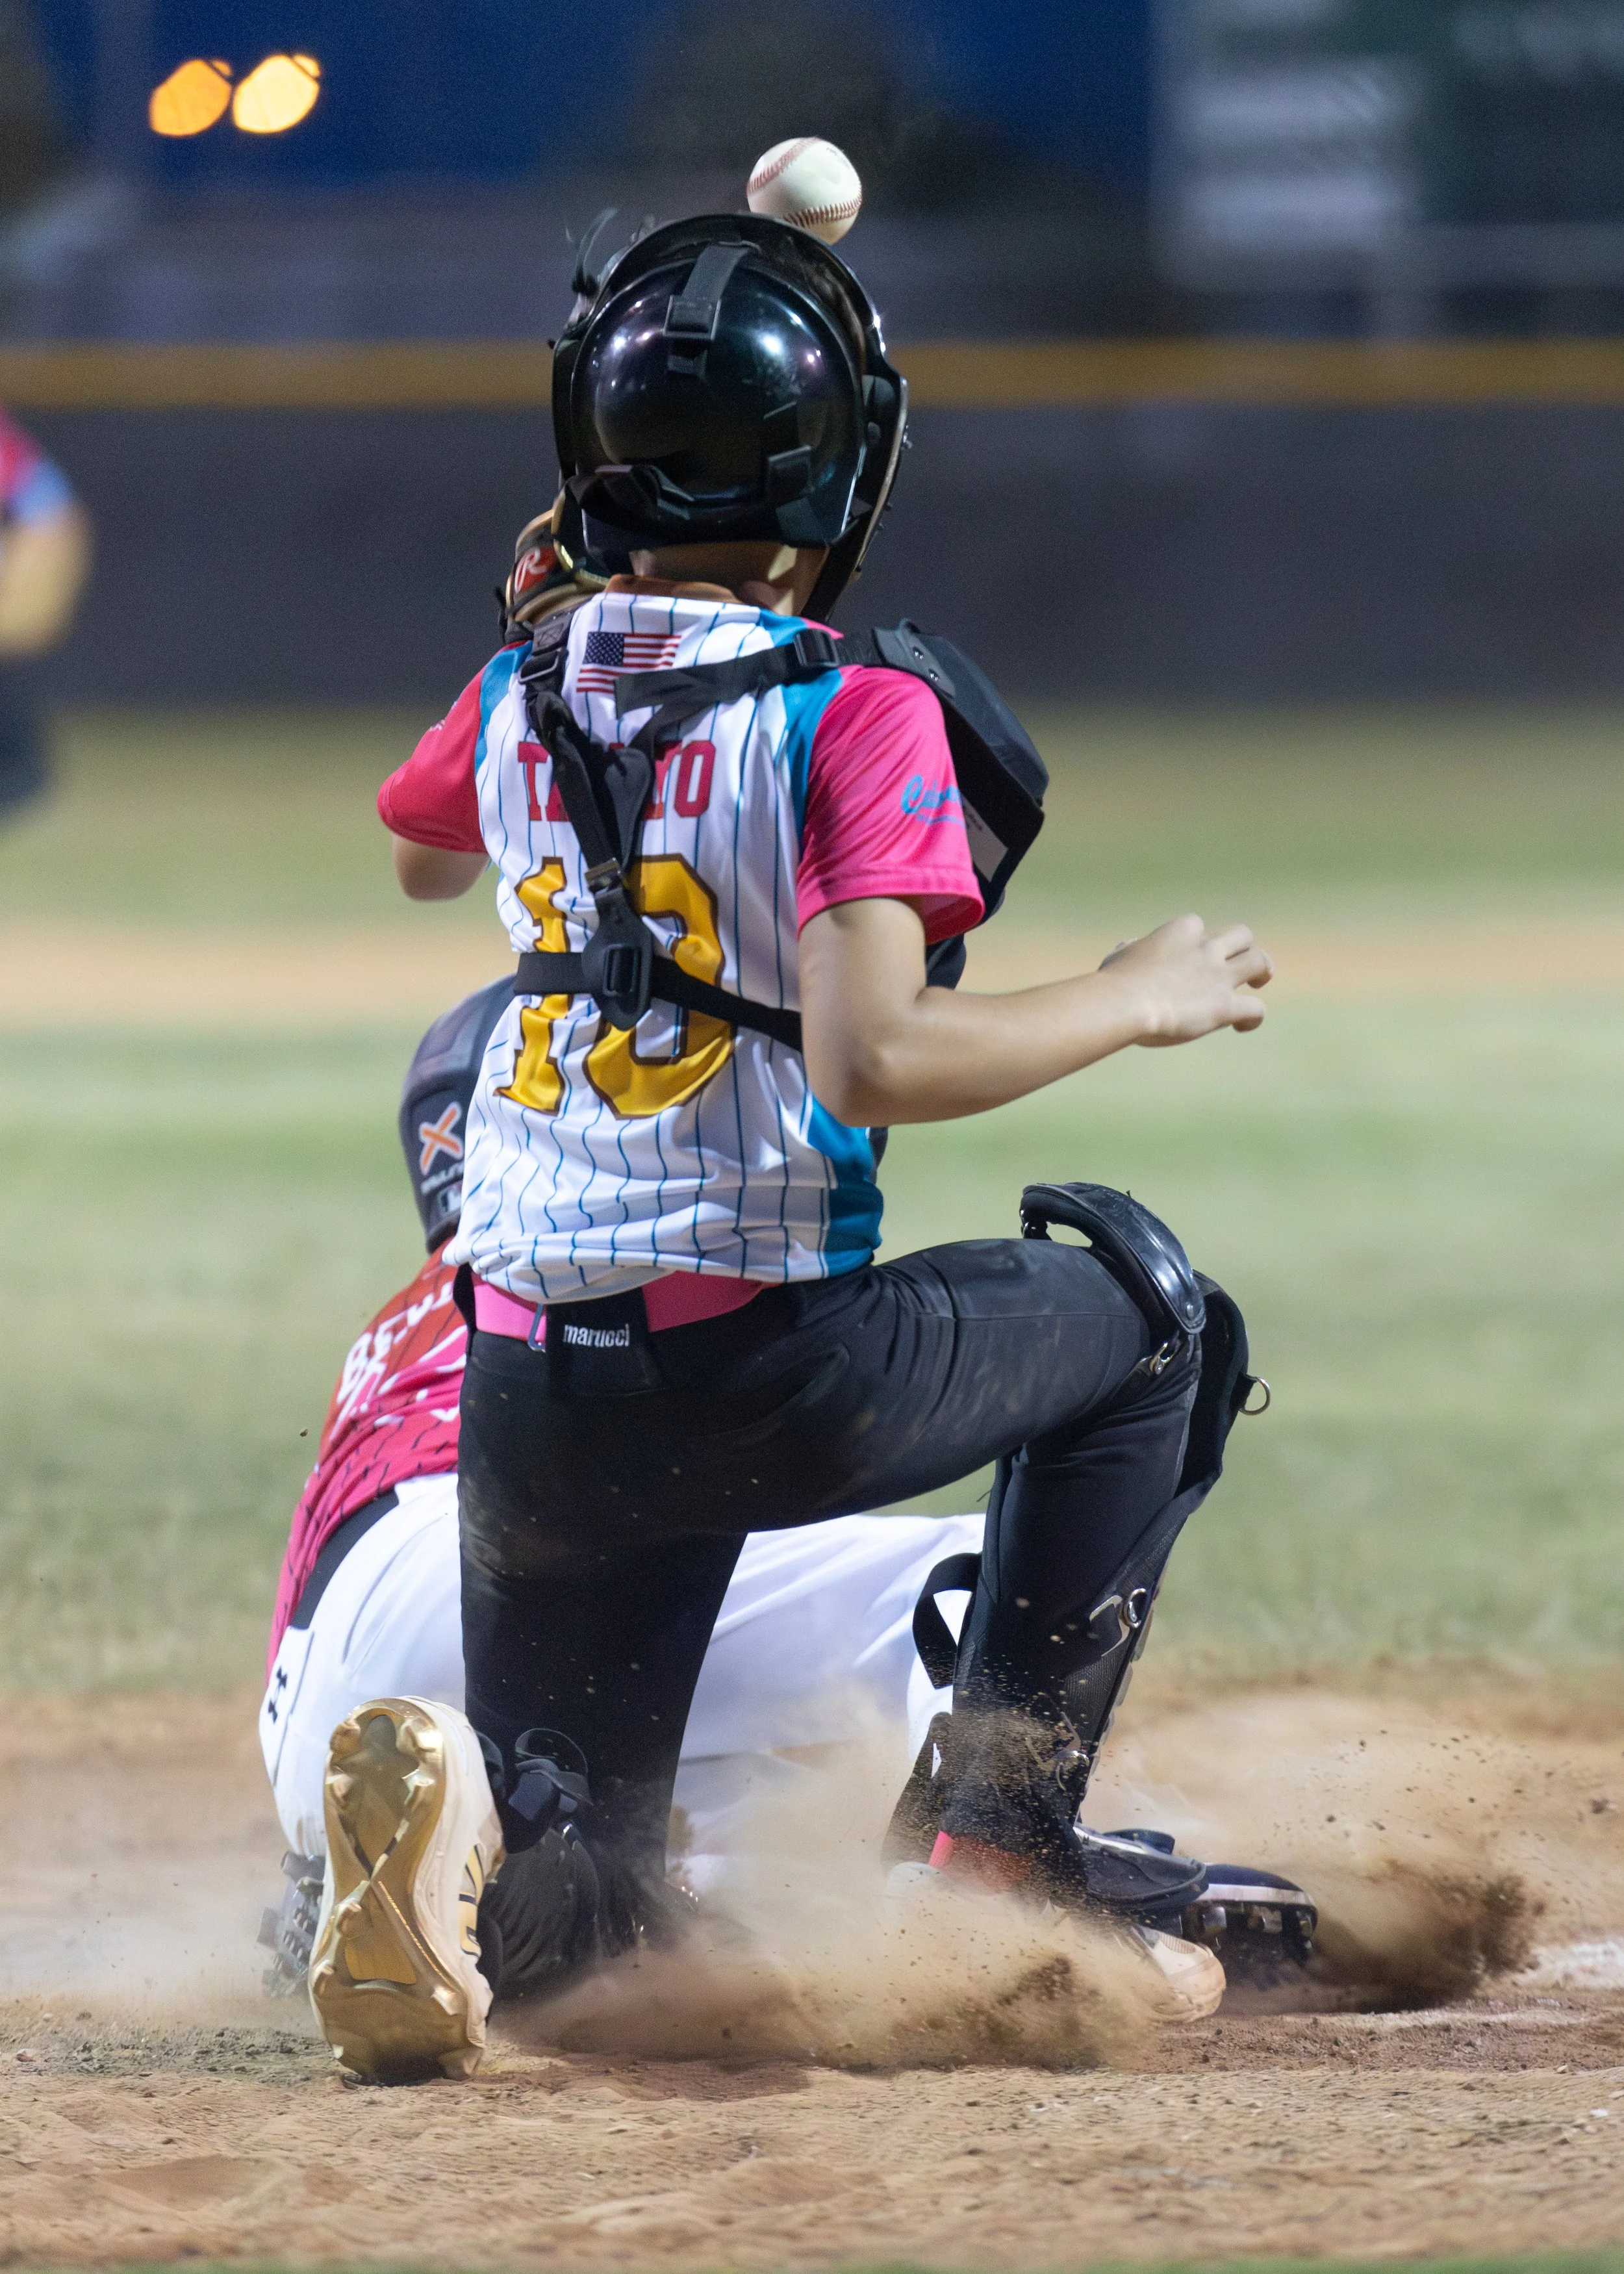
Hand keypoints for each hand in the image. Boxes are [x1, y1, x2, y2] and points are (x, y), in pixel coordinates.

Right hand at [1100, 914, 1272, 1045]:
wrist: (1124, 1003)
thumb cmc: (1114, 982)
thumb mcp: (1120, 956)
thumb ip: (1132, 950)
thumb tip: (1129, 948)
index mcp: (1180, 931)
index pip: (1197, 926)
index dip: (1196, 942)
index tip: (1185, 960)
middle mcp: (1205, 949)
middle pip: (1242, 935)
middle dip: (1243, 948)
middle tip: (1238, 965)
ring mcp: (1218, 977)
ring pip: (1260, 962)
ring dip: (1262, 971)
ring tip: (1256, 985)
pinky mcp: (1225, 1006)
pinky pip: (1256, 1009)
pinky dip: (1253, 1017)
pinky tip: (1242, 1026)